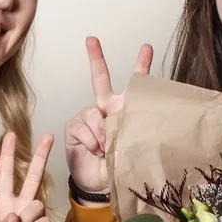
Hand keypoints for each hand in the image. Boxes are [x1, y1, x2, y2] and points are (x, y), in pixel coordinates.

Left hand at [0, 132, 54, 221]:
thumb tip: (16, 217)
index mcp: (2, 206)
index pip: (6, 176)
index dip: (8, 156)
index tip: (10, 135)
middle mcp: (20, 209)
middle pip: (33, 177)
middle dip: (41, 156)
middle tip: (49, 136)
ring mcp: (33, 221)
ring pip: (35, 203)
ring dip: (23, 221)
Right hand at [64, 36, 152, 197]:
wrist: (99, 181)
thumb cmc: (120, 164)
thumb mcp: (131, 147)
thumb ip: (127, 133)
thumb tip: (111, 128)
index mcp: (125, 112)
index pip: (135, 86)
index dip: (141, 65)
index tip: (147, 47)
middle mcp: (105, 109)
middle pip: (100, 79)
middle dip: (96, 58)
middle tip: (92, 39)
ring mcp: (88, 116)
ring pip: (94, 114)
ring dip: (102, 134)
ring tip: (106, 150)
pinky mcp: (75, 126)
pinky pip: (83, 127)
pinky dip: (91, 141)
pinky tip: (94, 150)